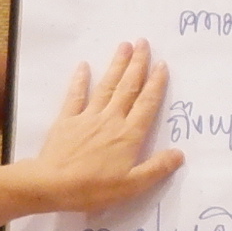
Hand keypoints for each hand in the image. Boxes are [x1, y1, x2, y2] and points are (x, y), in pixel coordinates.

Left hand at [27, 43, 181, 212]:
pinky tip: (84, 65)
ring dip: (116, 65)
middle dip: (137, 64)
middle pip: (128, 87)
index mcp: (129, 135)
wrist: (52, 185)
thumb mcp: (132, 186)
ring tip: (124, 46)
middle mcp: (111, 119)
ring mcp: (88, 117)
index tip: (162, 64)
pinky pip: (76, 95)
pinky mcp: (67, 119)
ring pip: (106, 86)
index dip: (156, 83)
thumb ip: (156, 168)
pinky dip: (80, 80)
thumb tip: (179, 153)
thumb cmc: (94, 188)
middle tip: (144, 42)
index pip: (146, 104)